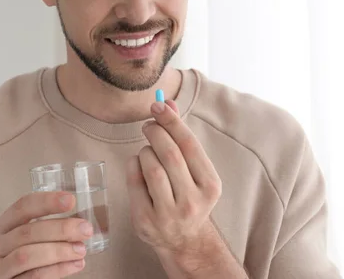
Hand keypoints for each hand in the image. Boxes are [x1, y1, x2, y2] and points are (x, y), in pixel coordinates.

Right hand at [0, 192, 92, 278]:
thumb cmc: (20, 259)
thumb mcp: (23, 240)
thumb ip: (44, 229)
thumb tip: (80, 223)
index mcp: (1, 226)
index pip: (23, 207)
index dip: (47, 202)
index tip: (71, 200)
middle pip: (27, 232)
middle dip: (60, 229)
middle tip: (85, 229)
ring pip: (27, 255)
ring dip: (59, 251)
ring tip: (81, 250)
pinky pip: (34, 276)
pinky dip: (57, 269)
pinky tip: (75, 265)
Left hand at [126, 99, 223, 260]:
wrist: (184, 241)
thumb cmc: (188, 194)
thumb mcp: (194, 169)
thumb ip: (181, 136)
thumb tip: (167, 103)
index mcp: (210, 185)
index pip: (189, 145)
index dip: (172, 121)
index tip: (158, 105)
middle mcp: (193, 202)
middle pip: (169, 154)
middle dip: (155, 132)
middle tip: (148, 126)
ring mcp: (168, 215)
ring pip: (151, 167)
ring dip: (145, 150)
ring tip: (147, 151)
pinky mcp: (146, 222)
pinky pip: (134, 182)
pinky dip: (133, 165)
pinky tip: (137, 164)